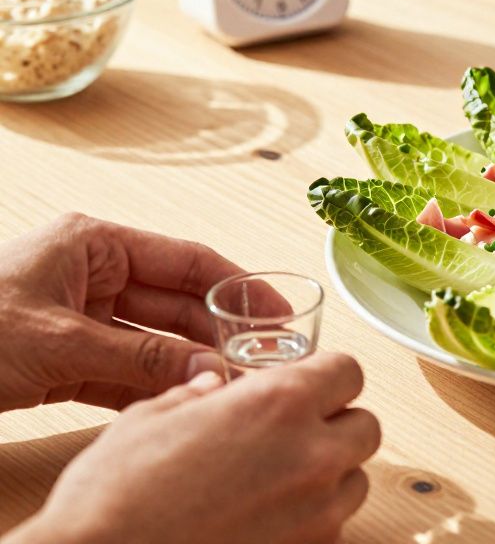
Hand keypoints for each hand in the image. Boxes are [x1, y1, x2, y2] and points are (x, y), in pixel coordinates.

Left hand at [0, 213, 243, 411]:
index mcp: (93, 246)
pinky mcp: (67, 361)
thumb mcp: (60, 341)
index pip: (184, 261)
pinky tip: (184, 403)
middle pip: (176, 305)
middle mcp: (93, 278)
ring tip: (230, 386)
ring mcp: (81, 320)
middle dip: (217, 334)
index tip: (277, 310)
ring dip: (188, 367)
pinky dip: (152, 390)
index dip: (235, 286)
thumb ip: (139, 357)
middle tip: (261, 360)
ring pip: (153, 344)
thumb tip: (208, 367)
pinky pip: (123, 375)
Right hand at [7, 354, 380, 543]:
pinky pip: (334, 527)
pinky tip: (267, 518)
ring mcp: (317, 512)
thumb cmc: (115, 495)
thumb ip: (197, 395)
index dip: (327, 376)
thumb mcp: (150, 418)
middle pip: (366, 427)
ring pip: (356, 480)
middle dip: (336, 425)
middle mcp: (312, 454)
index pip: (348, 371)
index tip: (307, 385)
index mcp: (280, 403)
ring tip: (278, 480)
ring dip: (330, 475)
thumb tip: (211, 387)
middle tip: (294, 433)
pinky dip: (313, 519)